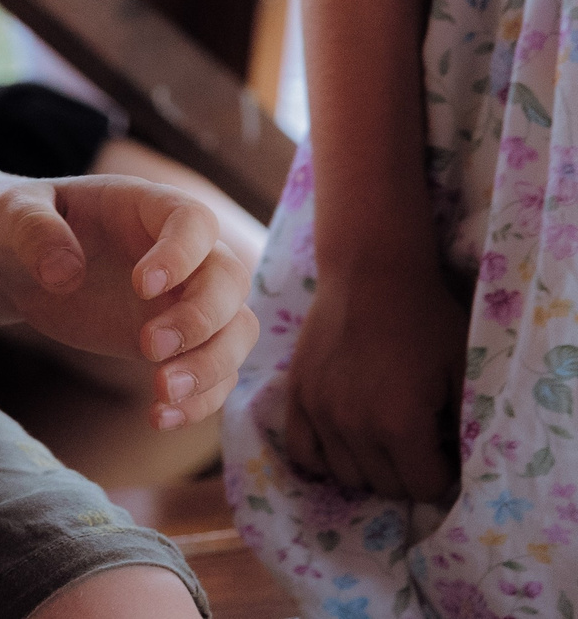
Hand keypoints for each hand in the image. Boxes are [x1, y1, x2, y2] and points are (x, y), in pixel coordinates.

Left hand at [0, 174, 258, 429]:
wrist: (16, 263)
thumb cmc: (17, 225)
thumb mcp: (11, 214)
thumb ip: (34, 231)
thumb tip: (63, 274)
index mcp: (146, 206)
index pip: (194, 221)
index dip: (181, 254)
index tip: (142, 287)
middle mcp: (182, 252)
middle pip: (229, 280)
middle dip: (200, 319)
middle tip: (148, 348)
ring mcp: (185, 299)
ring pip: (235, 330)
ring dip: (211, 367)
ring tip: (162, 393)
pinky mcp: (178, 343)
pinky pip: (214, 372)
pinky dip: (199, 400)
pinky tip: (160, 419)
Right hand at [282, 254, 466, 501]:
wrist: (371, 272)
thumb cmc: (427, 319)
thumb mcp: (461, 373)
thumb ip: (462, 426)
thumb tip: (459, 462)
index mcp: (400, 424)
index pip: (422, 488)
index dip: (442, 474)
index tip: (445, 451)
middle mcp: (354, 426)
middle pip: (384, 486)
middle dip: (408, 472)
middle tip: (418, 442)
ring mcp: (319, 410)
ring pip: (345, 475)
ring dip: (369, 467)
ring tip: (384, 438)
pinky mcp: (297, 394)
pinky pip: (302, 452)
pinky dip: (323, 459)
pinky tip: (344, 442)